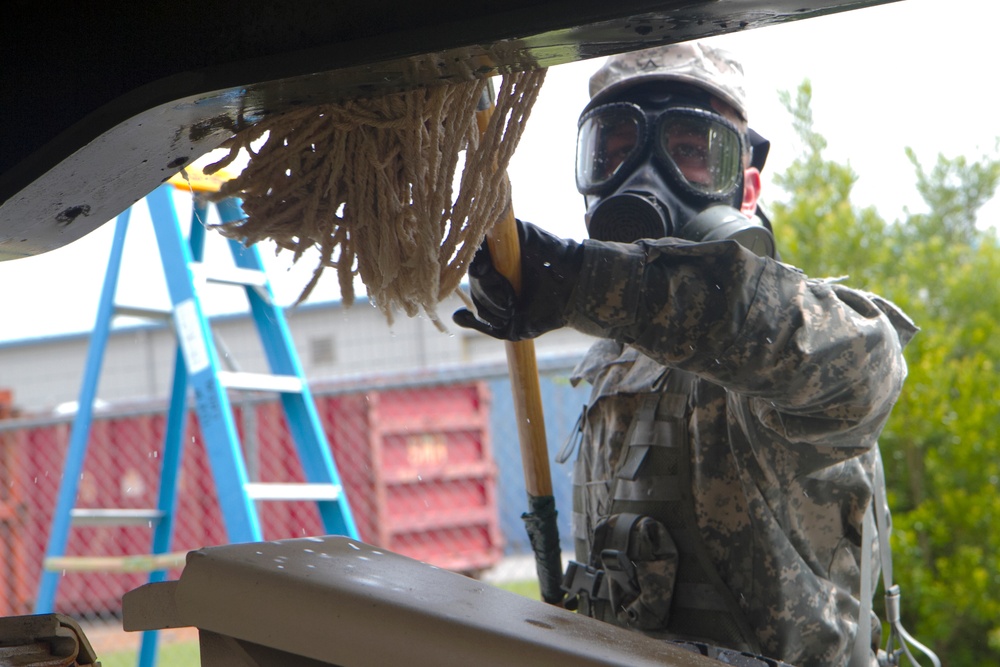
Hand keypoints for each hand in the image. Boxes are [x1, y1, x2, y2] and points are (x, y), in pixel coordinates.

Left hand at [453, 220, 583, 340]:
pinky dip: (498, 256)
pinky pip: (494, 234)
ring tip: (509, 295)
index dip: (483, 299)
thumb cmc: (547, 310)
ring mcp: (504, 243)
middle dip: (487, 292)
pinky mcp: (517, 231)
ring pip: (479, 253)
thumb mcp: (512, 327)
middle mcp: (496, 259)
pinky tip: (509, 275)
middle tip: (510, 305)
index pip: (474, 284)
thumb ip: (483, 323)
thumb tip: (454, 317)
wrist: (577, 292)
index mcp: (494, 279)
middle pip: (474, 269)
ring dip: (489, 278)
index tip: (506, 312)